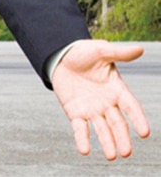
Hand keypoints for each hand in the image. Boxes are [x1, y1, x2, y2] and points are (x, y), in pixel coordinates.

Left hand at [52, 39, 149, 159]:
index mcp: (117, 90)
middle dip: (122, 138)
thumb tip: (140, 49)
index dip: (138, 119)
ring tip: (111, 156)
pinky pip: (80, 128)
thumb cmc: (84, 53)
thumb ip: (119, 53)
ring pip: (102, 129)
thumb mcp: (101, 51)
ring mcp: (92, 110)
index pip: (131, 107)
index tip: (145, 133)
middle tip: (126, 153)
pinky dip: (82, 139)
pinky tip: (85, 150)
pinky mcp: (75, 112)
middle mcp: (107, 104)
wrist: (60, 56)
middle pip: (118, 124)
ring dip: (107, 142)